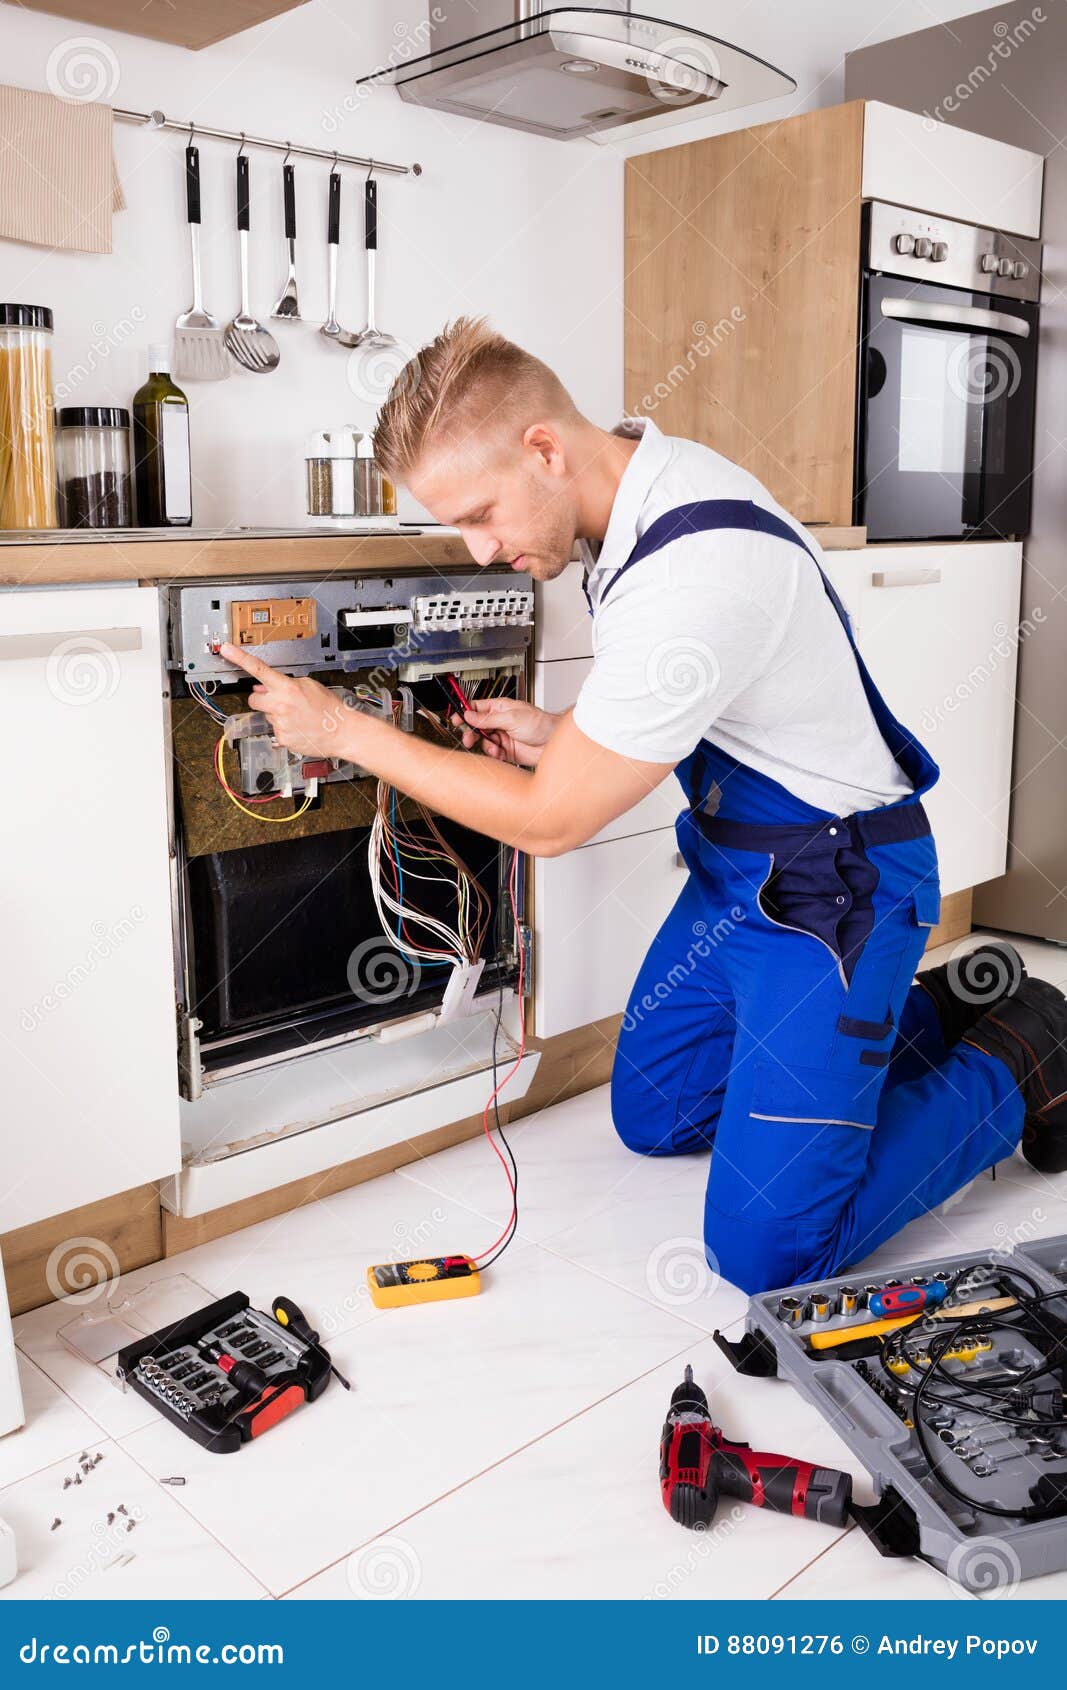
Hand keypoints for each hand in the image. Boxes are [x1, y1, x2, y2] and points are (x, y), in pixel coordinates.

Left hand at [219, 644, 350, 756]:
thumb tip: (263, 687)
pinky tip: (299, 727)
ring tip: (297, 716)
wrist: (342, 732)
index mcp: (287, 688)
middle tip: (278, 701)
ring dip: (276, 714)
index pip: (258, 669)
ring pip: (266, 715)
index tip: (226, 650)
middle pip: (253, 698)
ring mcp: (280, 723)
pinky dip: (285, 728)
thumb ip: (285, 683)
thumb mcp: (309, 686)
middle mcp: (280, 705)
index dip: (240, 658)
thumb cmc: (329, 708)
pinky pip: (275, 730)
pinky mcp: (282, 738)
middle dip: (261, 699)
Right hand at [452, 697, 558, 766]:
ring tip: (492, 747)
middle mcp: (499, 722)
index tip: (456, 719)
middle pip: (476, 726)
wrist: (553, 742)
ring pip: (483, 741)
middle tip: (468, 738)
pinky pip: (492, 753)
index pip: (476, 708)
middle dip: (471, 732)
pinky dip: (493, 754)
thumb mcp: (512, 717)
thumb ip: (488, 718)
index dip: (465, 713)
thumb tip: (469, 715)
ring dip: (485, 745)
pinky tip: (499, 753)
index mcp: (500, 708)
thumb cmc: (541, 724)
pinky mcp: (506, 751)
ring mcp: (502, 737)